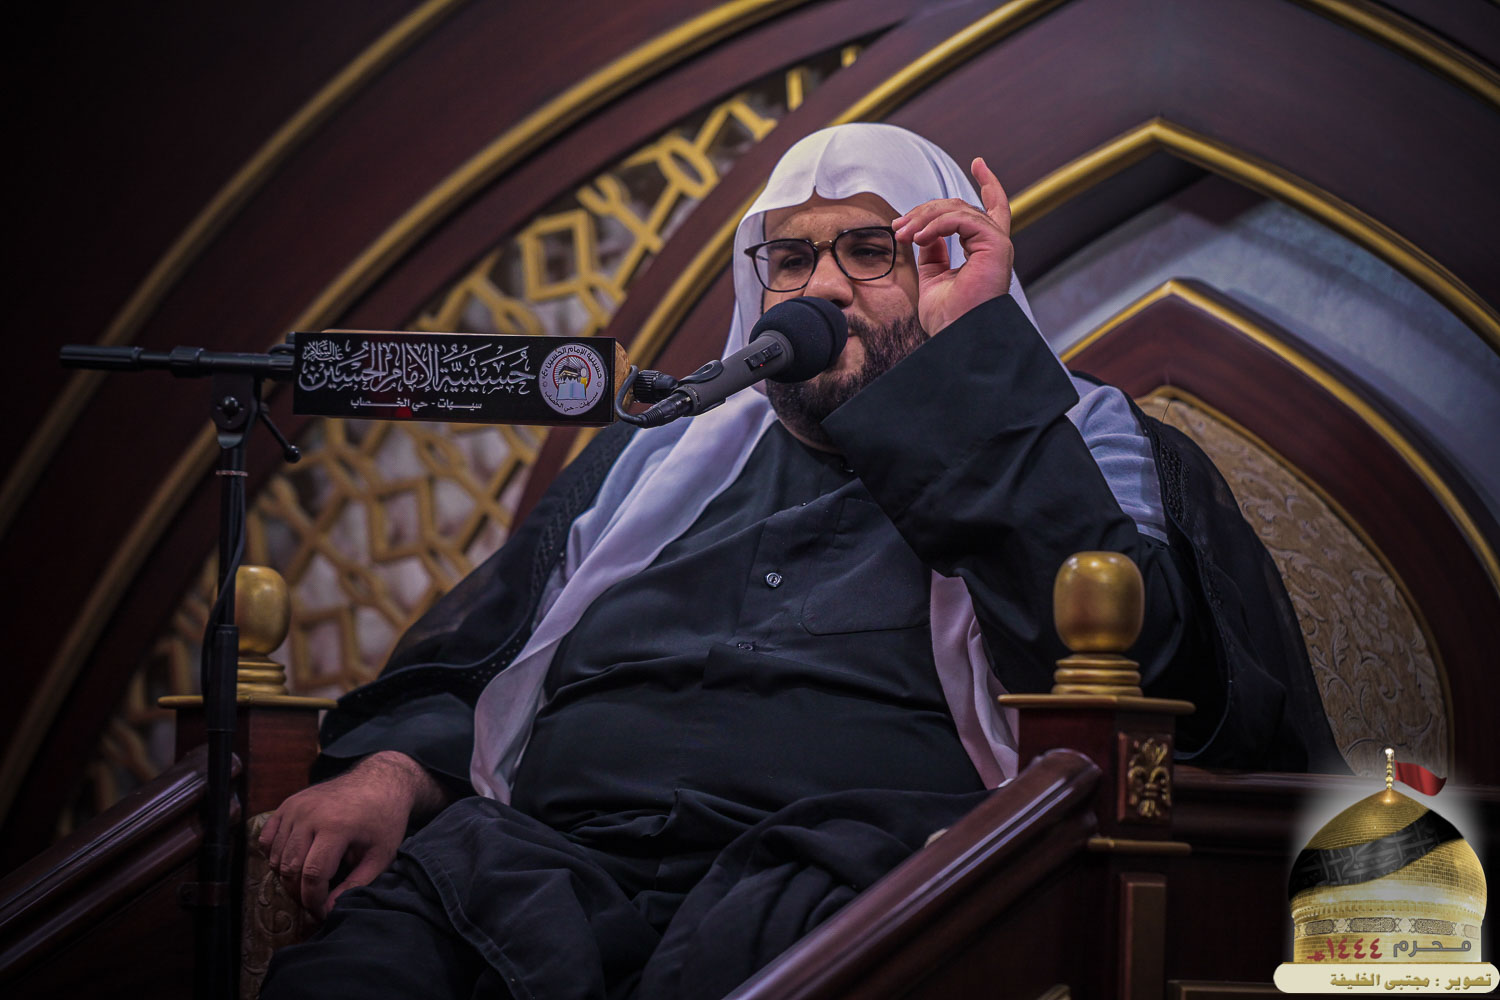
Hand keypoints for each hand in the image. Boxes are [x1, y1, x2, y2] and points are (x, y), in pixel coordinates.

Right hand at [259, 750, 448, 918]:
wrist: (380, 781)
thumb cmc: (384, 820)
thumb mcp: (381, 855)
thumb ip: (355, 885)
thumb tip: (328, 910)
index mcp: (336, 826)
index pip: (312, 876)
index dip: (314, 901)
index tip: (323, 913)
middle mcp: (310, 815)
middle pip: (290, 869)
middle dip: (300, 894)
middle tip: (315, 901)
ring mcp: (295, 807)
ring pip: (276, 857)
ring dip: (287, 878)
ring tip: (308, 884)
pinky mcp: (288, 804)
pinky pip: (266, 838)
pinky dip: (274, 856)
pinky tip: (294, 861)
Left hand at [892, 157, 1013, 335]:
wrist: (958, 338)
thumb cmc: (948, 320)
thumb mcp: (933, 280)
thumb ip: (933, 254)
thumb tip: (926, 233)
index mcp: (985, 252)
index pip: (991, 209)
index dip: (988, 184)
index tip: (979, 162)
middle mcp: (995, 245)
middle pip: (960, 207)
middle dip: (925, 211)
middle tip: (898, 227)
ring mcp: (997, 244)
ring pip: (958, 209)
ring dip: (923, 217)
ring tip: (901, 234)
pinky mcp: (995, 246)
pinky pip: (960, 219)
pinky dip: (935, 224)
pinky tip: (916, 237)